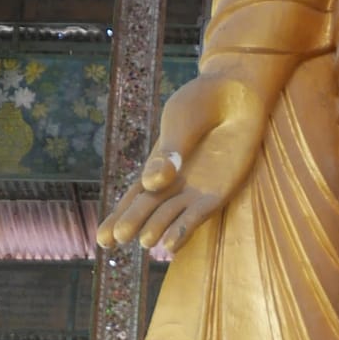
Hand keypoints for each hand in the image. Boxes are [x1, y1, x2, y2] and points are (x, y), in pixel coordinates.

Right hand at [97, 68, 275, 259]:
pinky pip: (199, 215)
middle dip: (132, 222)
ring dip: (157, 228)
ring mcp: (195, 190)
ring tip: (145, 241)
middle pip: (147, 208)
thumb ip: (169, 153)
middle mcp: (173, 184)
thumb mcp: (179, 123)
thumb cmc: (202, 104)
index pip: (133, 197)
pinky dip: (185, 229)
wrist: (236, 93)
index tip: (102, 239)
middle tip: (116, 238)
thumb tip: (154, 183)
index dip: (118, 217)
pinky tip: (172, 245)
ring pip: (170, 214)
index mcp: (156, 167)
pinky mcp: (219, 192)